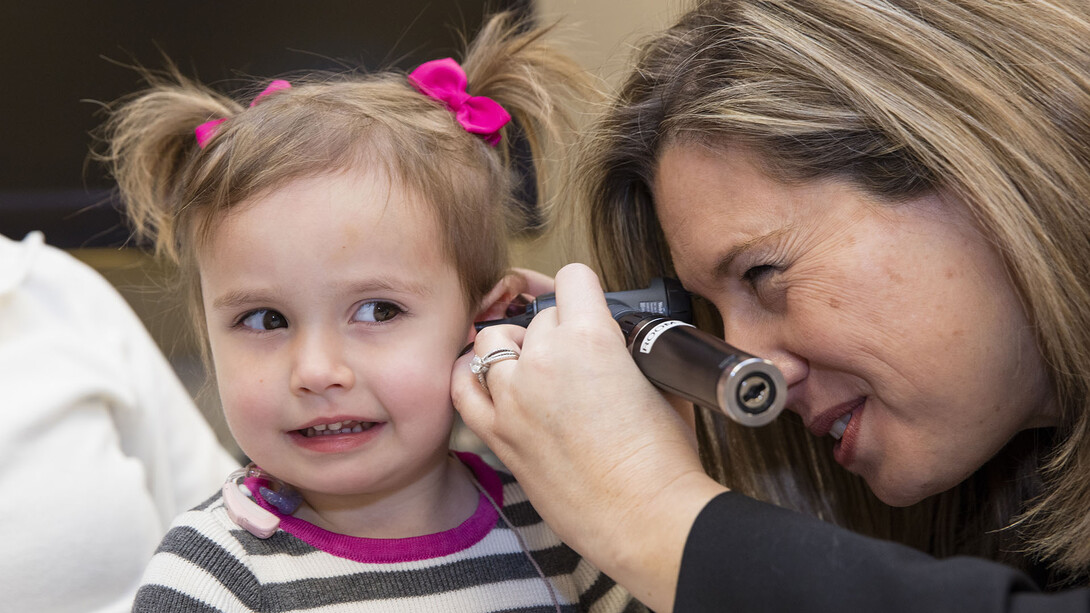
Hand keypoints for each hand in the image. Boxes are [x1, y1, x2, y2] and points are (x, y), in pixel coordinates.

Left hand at [452, 263, 724, 610]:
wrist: (646, 518)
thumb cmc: (662, 461)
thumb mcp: (661, 381)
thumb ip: (633, 351)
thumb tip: (623, 345)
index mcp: (590, 337)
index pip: (573, 278)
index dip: (584, 291)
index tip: (588, 306)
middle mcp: (544, 359)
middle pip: (537, 315)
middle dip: (558, 330)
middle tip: (580, 360)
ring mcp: (514, 397)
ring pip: (493, 342)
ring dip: (515, 350)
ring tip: (539, 371)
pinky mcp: (498, 434)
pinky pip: (464, 387)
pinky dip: (473, 378)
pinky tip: (493, 383)